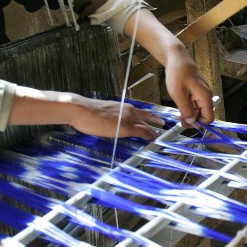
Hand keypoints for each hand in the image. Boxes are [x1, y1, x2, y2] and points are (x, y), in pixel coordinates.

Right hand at [9, 88, 164, 139]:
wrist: (81, 109)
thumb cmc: (87, 113)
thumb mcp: (102, 114)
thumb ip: (110, 118)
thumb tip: (110, 124)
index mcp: (122, 107)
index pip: (140, 112)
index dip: (149, 117)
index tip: (155, 120)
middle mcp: (128, 110)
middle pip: (147, 117)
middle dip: (157, 122)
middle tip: (165, 126)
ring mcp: (128, 118)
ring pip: (147, 125)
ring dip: (154, 132)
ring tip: (161, 137)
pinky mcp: (125, 127)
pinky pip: (142, 132)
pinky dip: (149, 136)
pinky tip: (154, 140)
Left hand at [121, 10, 214, 125]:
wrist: (176, 56)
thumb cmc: (177, 72)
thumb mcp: (178, 94)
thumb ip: (186, 109)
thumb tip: (191, 122)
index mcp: (205, 96)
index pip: (209, 118)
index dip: (197, 124)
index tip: (184, 121)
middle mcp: (206, 95)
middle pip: (203, 115)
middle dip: (192, 118)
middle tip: (178, 116)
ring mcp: (202, 92)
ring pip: (198, 109)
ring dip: (188, 111)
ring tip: (177, 105)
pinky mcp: (197, 90)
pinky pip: (195, 102)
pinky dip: (187, 105)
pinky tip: (179, 100)